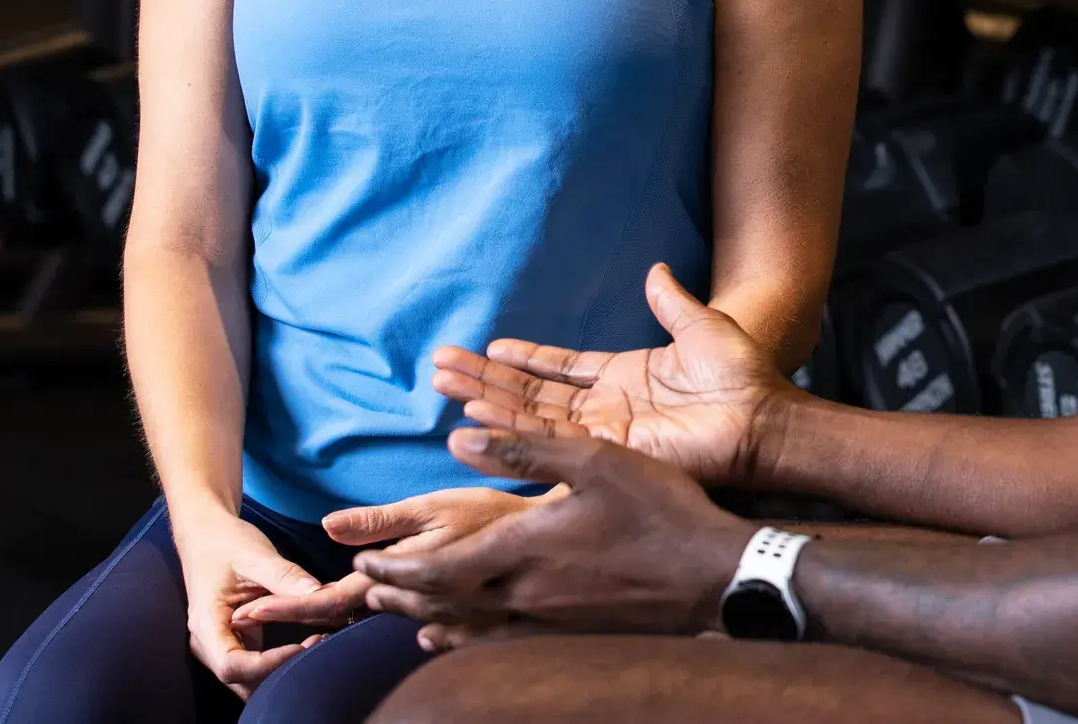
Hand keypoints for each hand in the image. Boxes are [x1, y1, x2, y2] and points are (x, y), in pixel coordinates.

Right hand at [174, 513, 328, 697]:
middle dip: (279, 672)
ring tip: (316, 643)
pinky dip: (280, 660)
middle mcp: (209, 642)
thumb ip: (285, 576)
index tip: (301, 646)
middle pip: (241, 680)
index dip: (267, 664)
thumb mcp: (255, 555)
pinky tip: (308, 642)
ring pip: (249, 678)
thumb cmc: (225, 542)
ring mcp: (221, 643)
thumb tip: (319, 593)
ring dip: (281, 670)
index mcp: (206, 623)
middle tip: (317, 646)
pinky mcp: (236, 639)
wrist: (206, 534)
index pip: (232, 665)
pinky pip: (255, 663)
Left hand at [357, 428, 750, 648]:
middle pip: (445, 602)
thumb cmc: (659, 510)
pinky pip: (504, 641)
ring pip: (471, 626)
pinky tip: (464, 636)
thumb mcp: (596, 459)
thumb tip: (458, 437)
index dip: (397, 567)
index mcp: (524, 548)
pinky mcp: (574, 634)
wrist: (713, 575)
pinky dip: (469, 639)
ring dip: (428, 617)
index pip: (439, 568)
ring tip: (400, 613)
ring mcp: (551, 620)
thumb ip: (526, 449)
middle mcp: (527, 593)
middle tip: (368, 588)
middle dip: (401, 594)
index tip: (364, 562)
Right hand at [430, 263, 793, 485]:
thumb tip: (657, 270)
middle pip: (530, 394)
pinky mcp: (606, 453)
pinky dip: (510, 427)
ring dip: (485, 399)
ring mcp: (603, 433)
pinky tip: (476, 414)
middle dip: (484, 379)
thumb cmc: (743, 377)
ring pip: (528, 416)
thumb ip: (671, 302)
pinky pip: (548, 439)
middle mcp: (604, 408)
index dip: (522, 360)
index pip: (558, 370)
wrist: (765, 418)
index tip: (486, 348)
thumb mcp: (701, 326)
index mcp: (622, 378)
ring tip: (443, 383)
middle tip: (439, 366)